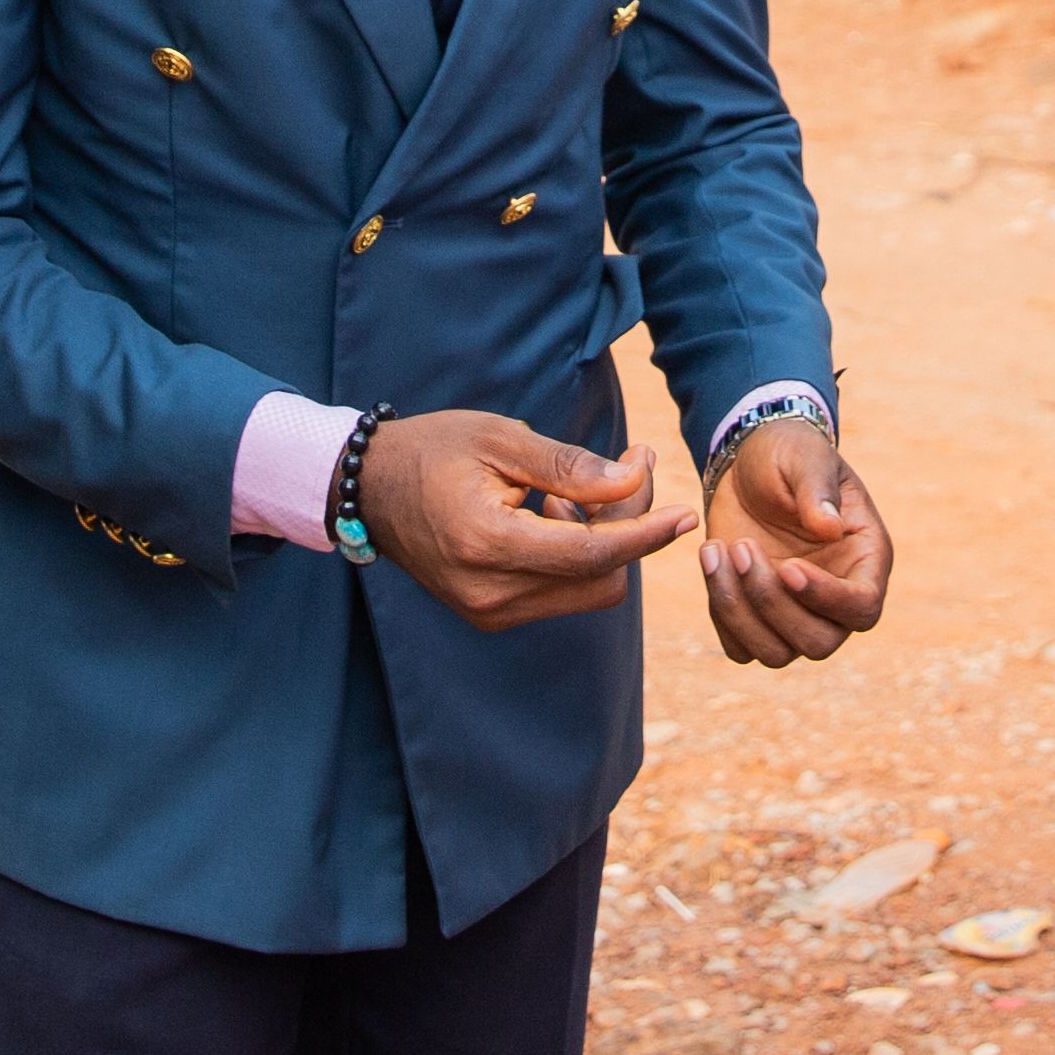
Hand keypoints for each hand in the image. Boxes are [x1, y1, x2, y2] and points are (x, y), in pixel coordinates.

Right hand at [360, 410, 692, 632]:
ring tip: (575, 489)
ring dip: (603, 543)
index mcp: (488, 544)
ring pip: (585, 591)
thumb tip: (634, 483)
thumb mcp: (502, 439)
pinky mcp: (490, 615)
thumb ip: (570, 467)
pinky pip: (560, 594)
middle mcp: (490, 593)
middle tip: (630, 464)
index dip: (645, 534)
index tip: (684, 514)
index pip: (591, 554)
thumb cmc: (435, 449)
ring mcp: (488, 611)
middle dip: (628, 528)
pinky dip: (576, 558)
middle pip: (600, 578)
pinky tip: (552, 513)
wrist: (369, 488)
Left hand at [696, 422, 894, 665]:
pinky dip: (721, 613)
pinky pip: (740, 648)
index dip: (827, 598)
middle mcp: (836, 599)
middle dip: (772, 603)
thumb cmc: (788, 455)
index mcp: (865, 560)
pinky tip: (710, 559)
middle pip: (819, 642)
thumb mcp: (804, 457)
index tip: (788, 567)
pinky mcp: (756, 618)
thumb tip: (830, 527)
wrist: (748, 463)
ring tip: (715, 548)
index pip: (863, 607)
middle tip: (743, 546)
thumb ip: (817, 489)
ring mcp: (796, 614)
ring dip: (739, 610)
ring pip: (777, 653)